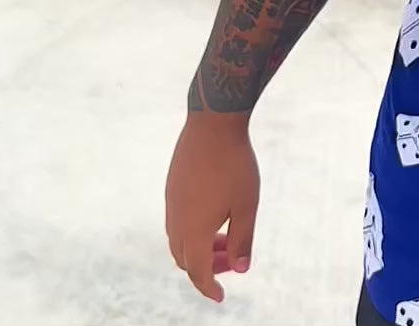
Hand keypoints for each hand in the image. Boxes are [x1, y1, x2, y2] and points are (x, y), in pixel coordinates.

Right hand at [165, 112, 259, 302]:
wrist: (213, 122)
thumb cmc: (235, 164)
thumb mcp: (247, 205)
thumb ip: (242, 240)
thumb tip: (240, 269)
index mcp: (195, 230)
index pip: (198, 272)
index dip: (209, 287)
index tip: (221, 296)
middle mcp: (177, 220)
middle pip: (185, 259)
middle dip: (206, 267)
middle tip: (230, 260)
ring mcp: (171, 202)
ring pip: (178, 240)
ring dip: (199, 247)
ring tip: (224, 237)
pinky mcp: (172, 186)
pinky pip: (176, 220)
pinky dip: (192, 230)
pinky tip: (213, 214)